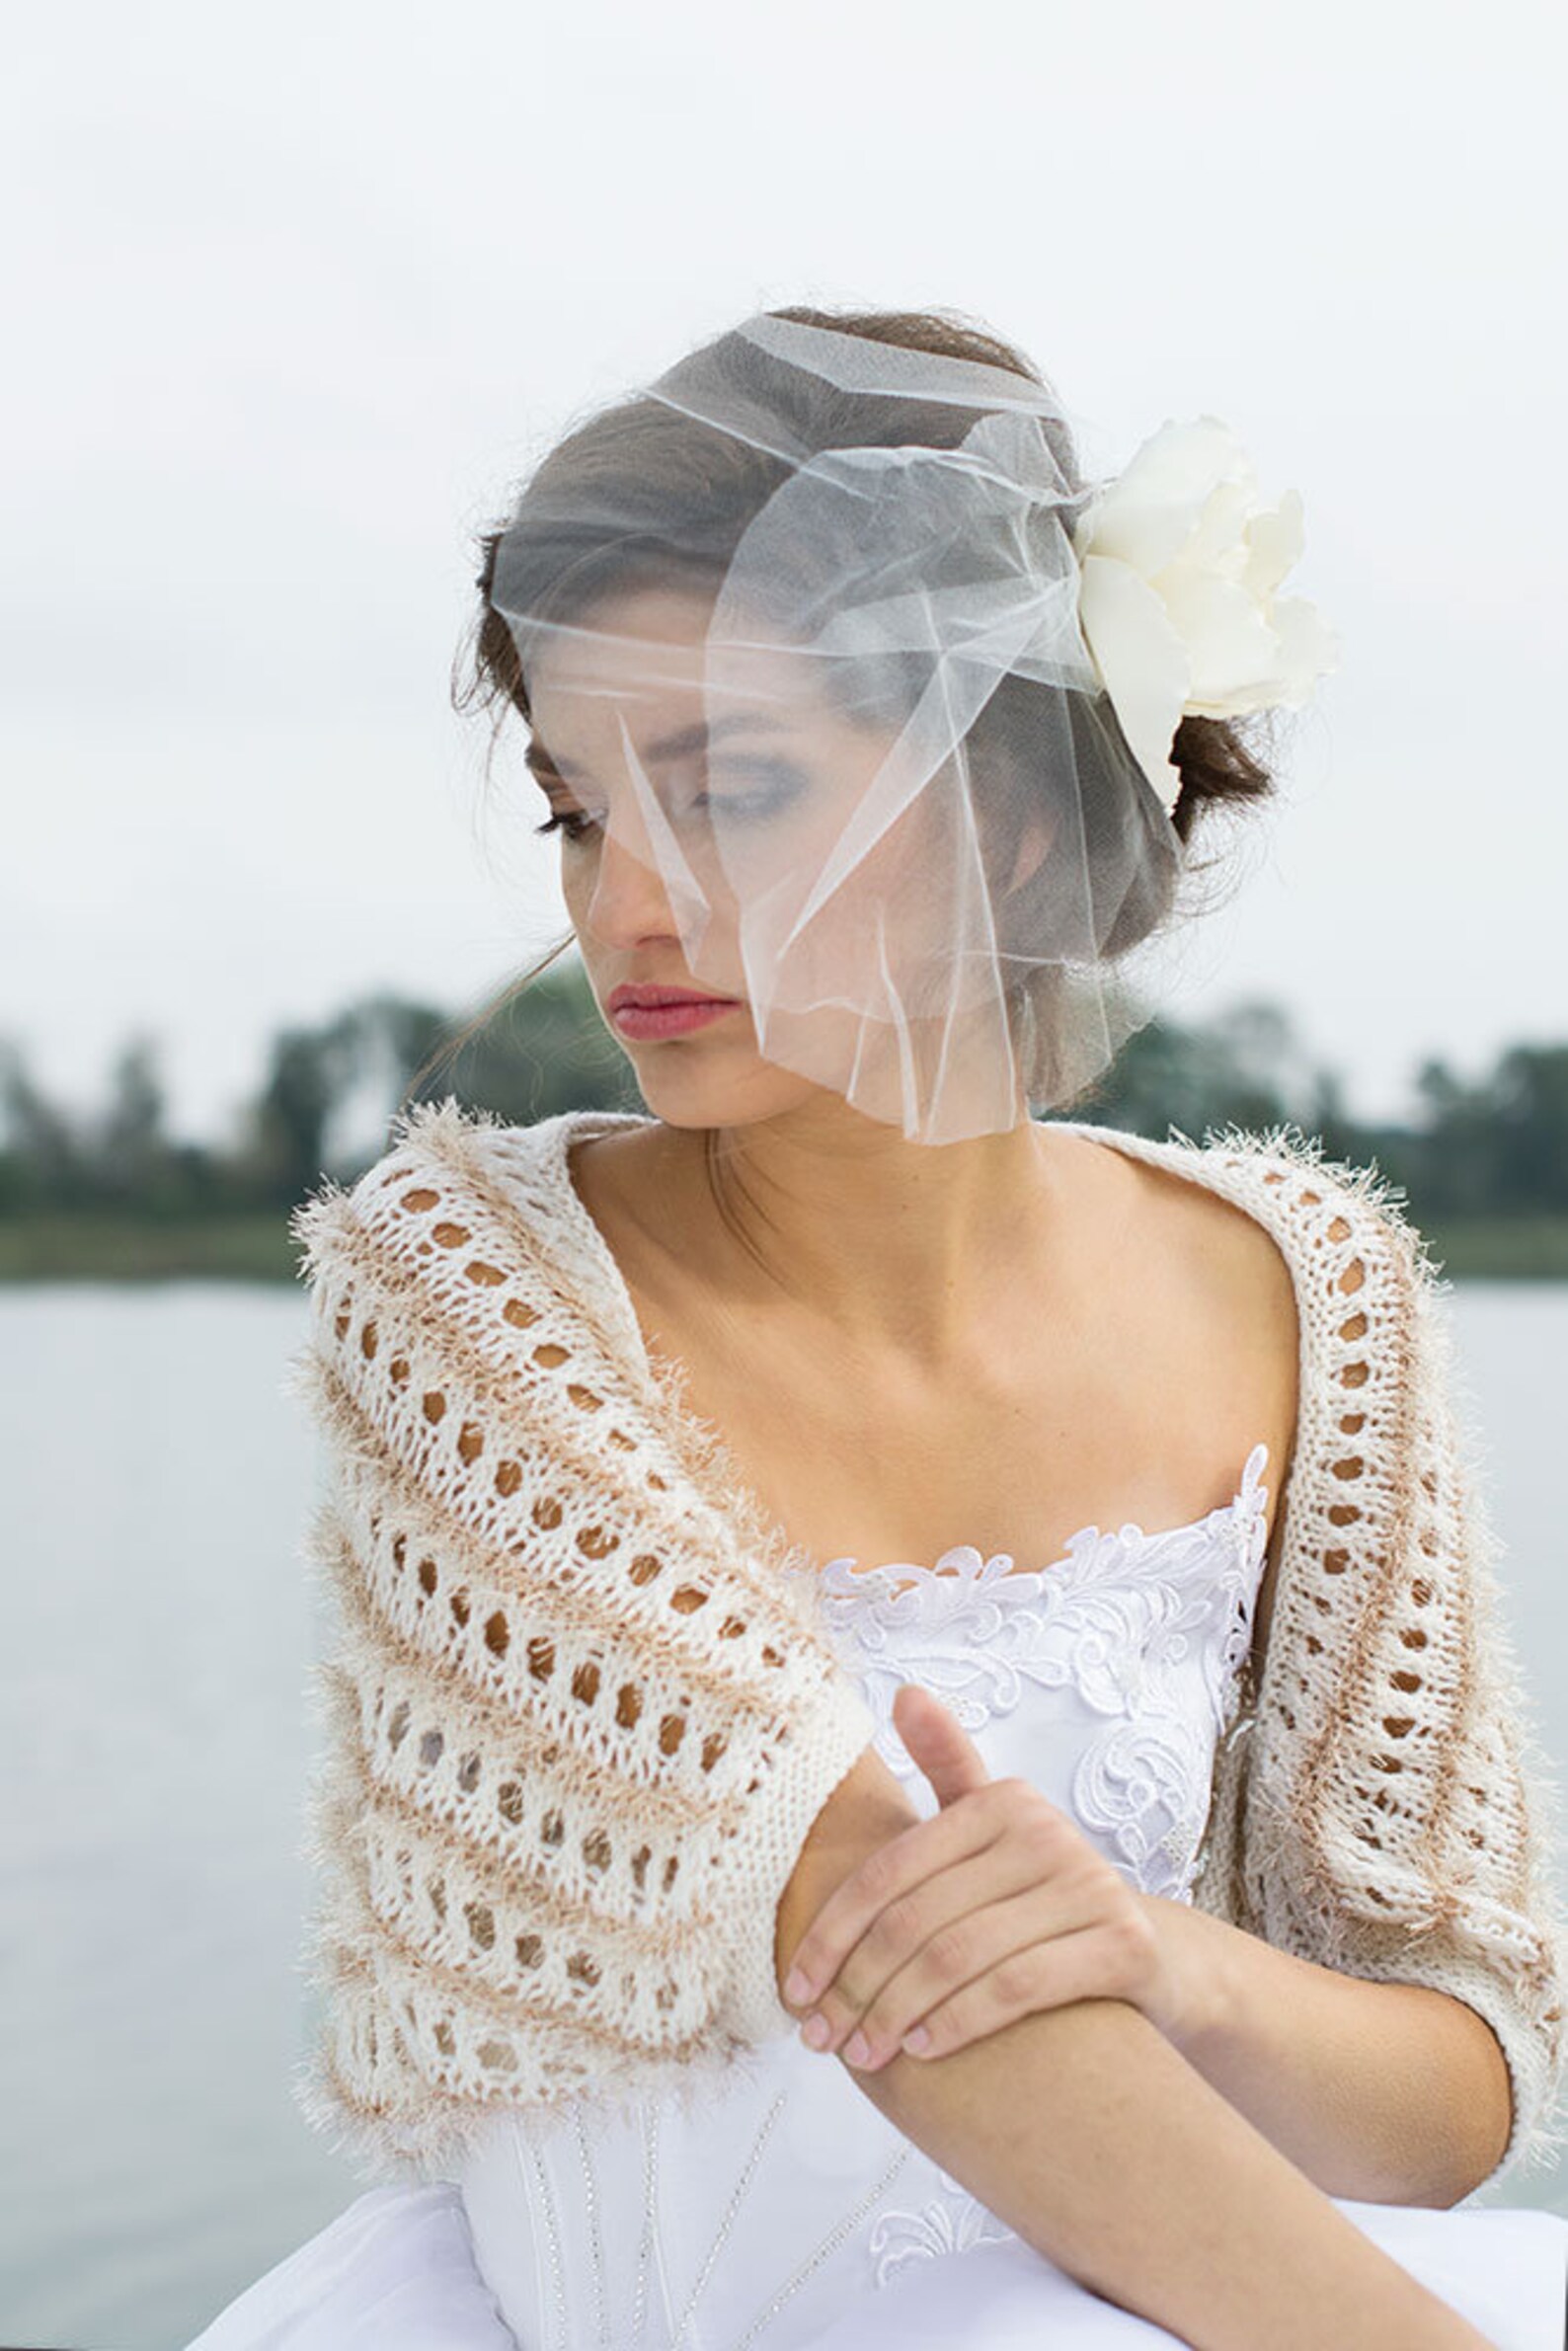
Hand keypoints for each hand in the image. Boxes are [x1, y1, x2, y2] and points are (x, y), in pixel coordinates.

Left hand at [780, 1682, 1189, 2070]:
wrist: (1155, 1959)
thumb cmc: (1044, 1900)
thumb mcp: (996, 1830)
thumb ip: (948, 1766)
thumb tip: (904, 1691)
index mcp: (1000, 1801)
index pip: (889, 1871)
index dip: (832, 1934)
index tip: (794, 1992)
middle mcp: (1046, 1832)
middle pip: (918, 1918)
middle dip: (858, 1986)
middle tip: (822, 2038)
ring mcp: (1089, 1885)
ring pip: (959, 1955)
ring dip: (897, 2013)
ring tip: (863, 2053)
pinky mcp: (1122, 1943)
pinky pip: (1016, 1987)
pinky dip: (959, 2022)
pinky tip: (923, 2050)